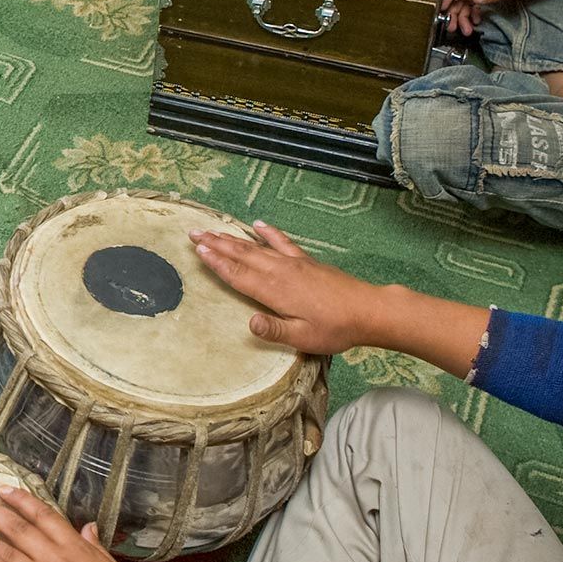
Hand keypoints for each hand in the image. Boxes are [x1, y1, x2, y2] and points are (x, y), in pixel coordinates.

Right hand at [190, 221, 387, 356]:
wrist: (369, 310)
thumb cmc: (335, 328)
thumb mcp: (304, 337)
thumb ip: (274, 330)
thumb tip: (248, 323)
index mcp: (275, 291)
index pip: (239, 275)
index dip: (217, 263)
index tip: (197, 250)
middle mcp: (281, 272)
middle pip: (242, 255)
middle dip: (216, 244)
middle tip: (193, 234)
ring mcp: (294, 263)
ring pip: (257, 247)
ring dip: (233, 238)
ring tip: (213, 230)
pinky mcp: (306, 261)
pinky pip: (282, 242)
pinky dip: (268, 232)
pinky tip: (257, 224)